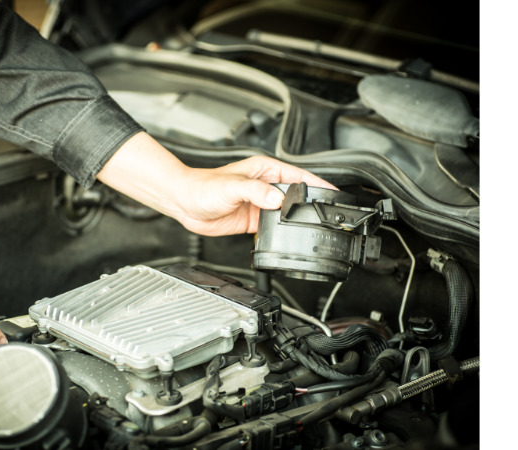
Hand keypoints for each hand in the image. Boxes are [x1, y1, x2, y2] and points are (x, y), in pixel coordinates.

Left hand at [170, 155, 336, 235]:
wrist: (185, 202)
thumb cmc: (203, 186)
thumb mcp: (232, 186)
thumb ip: (255, 192)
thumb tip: (276, 199)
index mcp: (265, 170)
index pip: (299, 176)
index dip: (317, 185)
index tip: (333, 193)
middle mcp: (265, 186)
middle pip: (296, 195)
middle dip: (310, 204)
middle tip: (327, 215)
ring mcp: (260, 204)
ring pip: (287, 212)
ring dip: (296, 220)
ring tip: (311, 228)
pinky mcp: (254, 220)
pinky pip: (274, 227)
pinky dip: (281, 232)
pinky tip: (287, 238)